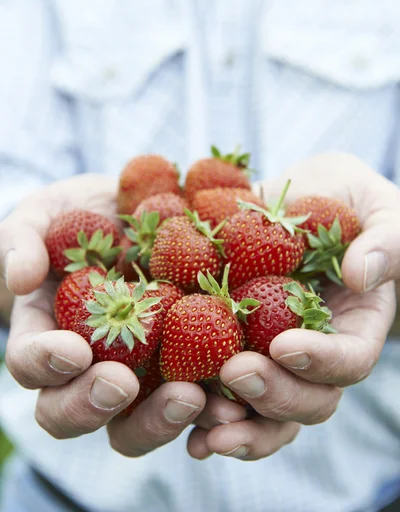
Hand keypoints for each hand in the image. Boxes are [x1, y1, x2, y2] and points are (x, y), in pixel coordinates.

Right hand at [1, 175, 205, 454]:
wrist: (131, 216)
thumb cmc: (76, 217)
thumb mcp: (44, 216)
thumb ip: (24, 240)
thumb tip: (21, 279)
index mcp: (47, 334)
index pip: (31, 364)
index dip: (46, 364)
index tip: (73, 350)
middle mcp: (87, 366)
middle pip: (75, 413)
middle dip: (94, 405)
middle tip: (123, 383)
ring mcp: (136, 370)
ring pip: (135, 423)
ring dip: (160, 419)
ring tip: (191, 397)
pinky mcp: (182, 362)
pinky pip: (193, 395)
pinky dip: (210, 403)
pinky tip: (233, 394)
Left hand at [187, 153, 397, 460]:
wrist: (298, 196)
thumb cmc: (346, 200)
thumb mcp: (378, 211)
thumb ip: (383, 242)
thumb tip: (360, 275)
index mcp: (355, 326)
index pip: (349, 360)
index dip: (321, 361)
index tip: (285, 345)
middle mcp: (315, 352)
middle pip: (306, 399)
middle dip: (273, 394)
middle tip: (236, 372)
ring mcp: (272, 355)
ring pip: (264, 412)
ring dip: (236, 425)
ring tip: (205, 427)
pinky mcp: (232, 344)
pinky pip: (222, 391)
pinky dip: (203, 415)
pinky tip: (184, 429)